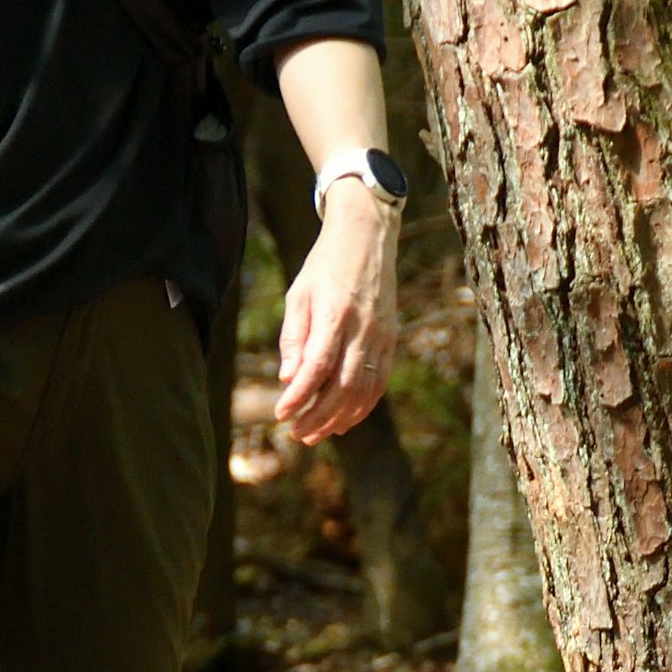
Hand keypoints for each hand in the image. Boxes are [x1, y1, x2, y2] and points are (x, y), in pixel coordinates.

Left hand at [274, 183, 398, 443]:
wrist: (367, 236)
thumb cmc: (324, 265)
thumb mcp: (299, 294)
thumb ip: (293, 337)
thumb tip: (288, 379)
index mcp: (335, 313)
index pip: (318, 366)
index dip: (300, 396)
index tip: (281, 414)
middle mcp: (362, 328)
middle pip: (343, 387)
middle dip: (318, 416)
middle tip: (296, 434)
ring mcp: (381, 336)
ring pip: (363, 391)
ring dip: (339, 419)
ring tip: (316, 434)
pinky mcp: (391, 340)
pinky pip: (379, 383)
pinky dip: (361, 407)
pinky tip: (343, 421)